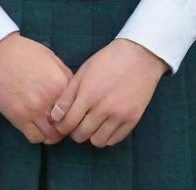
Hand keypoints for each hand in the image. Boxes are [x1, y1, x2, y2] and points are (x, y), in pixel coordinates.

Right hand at [0, 33, 73, 143]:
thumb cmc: (25, 52)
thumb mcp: (51, 58)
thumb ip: (65, 76)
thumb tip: (73, 91)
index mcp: (60, 82)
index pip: (77, 106)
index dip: (76, 109)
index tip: (72, 110)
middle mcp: (50, 99)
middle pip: (66, 123)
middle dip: (66, 124)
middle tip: (62, 122)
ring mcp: (34, 111)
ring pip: (51, 135)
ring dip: (53, 133)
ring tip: (50, 126)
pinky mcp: (18, 118)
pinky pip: (35, 137)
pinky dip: (39, 136)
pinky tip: (37, 127)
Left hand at [51, 38, 168, 147]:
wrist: (140, 55)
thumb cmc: (109, 60)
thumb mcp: (84, 71)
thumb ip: (68, 94)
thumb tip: (55, 116)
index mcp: (88, 94)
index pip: (67, 123)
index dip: (61, 126)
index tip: (62, 123)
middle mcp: (103, 108)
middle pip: (80, 135)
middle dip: (75, 130)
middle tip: (78, 121)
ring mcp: (119, 115)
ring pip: (97, 141)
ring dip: (91, 134)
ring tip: (93, 123)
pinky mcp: (132, 119)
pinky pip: (114, 140)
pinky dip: (107, 135)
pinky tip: (106, 124)